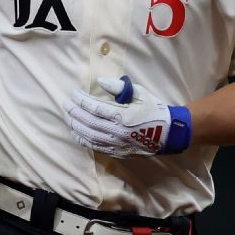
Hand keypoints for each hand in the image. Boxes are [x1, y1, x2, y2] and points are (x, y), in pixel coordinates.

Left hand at [63, 75, 191, 157]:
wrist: (168, 134)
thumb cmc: (154, 109)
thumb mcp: (139, 93)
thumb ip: (118, 87)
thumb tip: (100, 82)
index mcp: (123, 115)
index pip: (95, 108)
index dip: (81, 101)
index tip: (74, 94)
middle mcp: (117, 131)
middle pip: (88, 123)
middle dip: (74, 113)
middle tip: (65, 105)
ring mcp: (117, 144)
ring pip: (89, 136)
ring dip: (76, 126)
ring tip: (68, 118)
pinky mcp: (118, 152)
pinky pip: (96, 147)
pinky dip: (84, 140)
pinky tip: (77, 133)